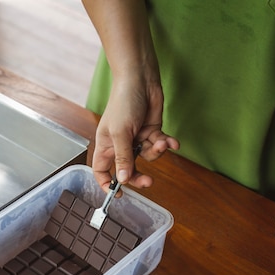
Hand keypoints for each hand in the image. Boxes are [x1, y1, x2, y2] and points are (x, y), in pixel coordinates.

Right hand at [92, 75, 178, 192]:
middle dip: (139, 176)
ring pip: (148, 157)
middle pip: (128, 169)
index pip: (102, 170)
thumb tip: (122, 180)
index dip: (108, 183)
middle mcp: (121, 144)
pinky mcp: (151, 131)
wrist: (141, 79)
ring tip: (161, 142)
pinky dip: (167, 143)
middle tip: (149, 181)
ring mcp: (137, 138)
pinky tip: (172, 141)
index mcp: (107, 145)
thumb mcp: (121, 133)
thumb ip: (123, 158)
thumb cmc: (123, 102)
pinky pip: (159, 144)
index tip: (118, 194)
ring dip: (156, 151)